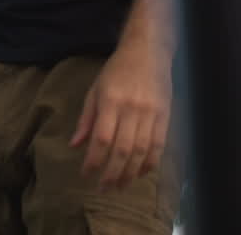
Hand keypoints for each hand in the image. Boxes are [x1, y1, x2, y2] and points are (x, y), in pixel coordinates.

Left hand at [70, 42, 171, 190]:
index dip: (94, 160)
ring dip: (130, 173)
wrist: (148, 52)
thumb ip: (87, 118)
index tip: (86, 174)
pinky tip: (140, 174)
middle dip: (112, 173)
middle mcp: (132, 109)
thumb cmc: (117, 70)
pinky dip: (150, 163)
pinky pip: (159, 146)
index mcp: (111, 101)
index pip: (102, 138)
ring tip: (120, 187)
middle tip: (103, 189)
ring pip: (142, 152)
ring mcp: (151, 114)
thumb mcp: (95, 89)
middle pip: (122, 150)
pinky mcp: (165, 116)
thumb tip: (75, 145)